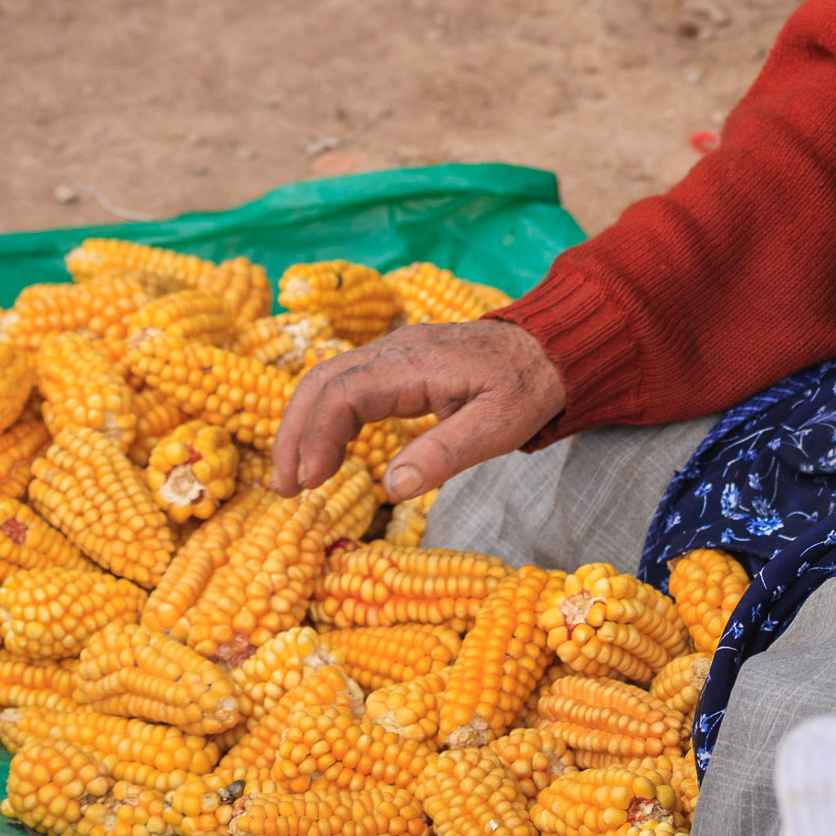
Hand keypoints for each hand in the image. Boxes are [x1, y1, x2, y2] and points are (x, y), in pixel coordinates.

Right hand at [272, 318, 565, 499]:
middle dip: (294, 433)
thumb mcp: (497, 427)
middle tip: (286, 487)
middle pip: (322, 381)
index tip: (309, 482)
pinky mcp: (399, 360)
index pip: (344, 393)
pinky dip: (326, 414)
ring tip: (298, 476)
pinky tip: (329, 450)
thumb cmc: (526, 388)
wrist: (550, 348)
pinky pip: (348, 380)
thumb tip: (389, 487)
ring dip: (304, 423)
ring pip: (329, 377)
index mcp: (416, 363)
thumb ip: (444, 454)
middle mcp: (396, 349)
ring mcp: (395, 350)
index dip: (317, 437)